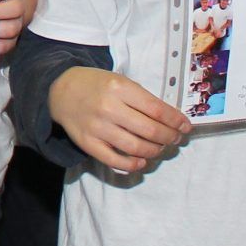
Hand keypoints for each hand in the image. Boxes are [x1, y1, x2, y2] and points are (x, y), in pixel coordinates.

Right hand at [49, 67, 188, 173]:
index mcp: (119, 88)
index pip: (157, 109)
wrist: (60, 90)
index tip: (185, 127)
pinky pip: (115, 161)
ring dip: (155, 151)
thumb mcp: (120, 81)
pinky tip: (142, 161)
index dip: (175, 121)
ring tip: (161, 148)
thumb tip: (170, 120)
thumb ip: (142, 99)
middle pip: (150, 130)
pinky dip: (133, 165)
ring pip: (136, 148)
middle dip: (170, 137)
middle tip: (176, 139)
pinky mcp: (88, 143)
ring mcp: (97, 128)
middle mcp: (109, 108)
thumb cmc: (96, 85)